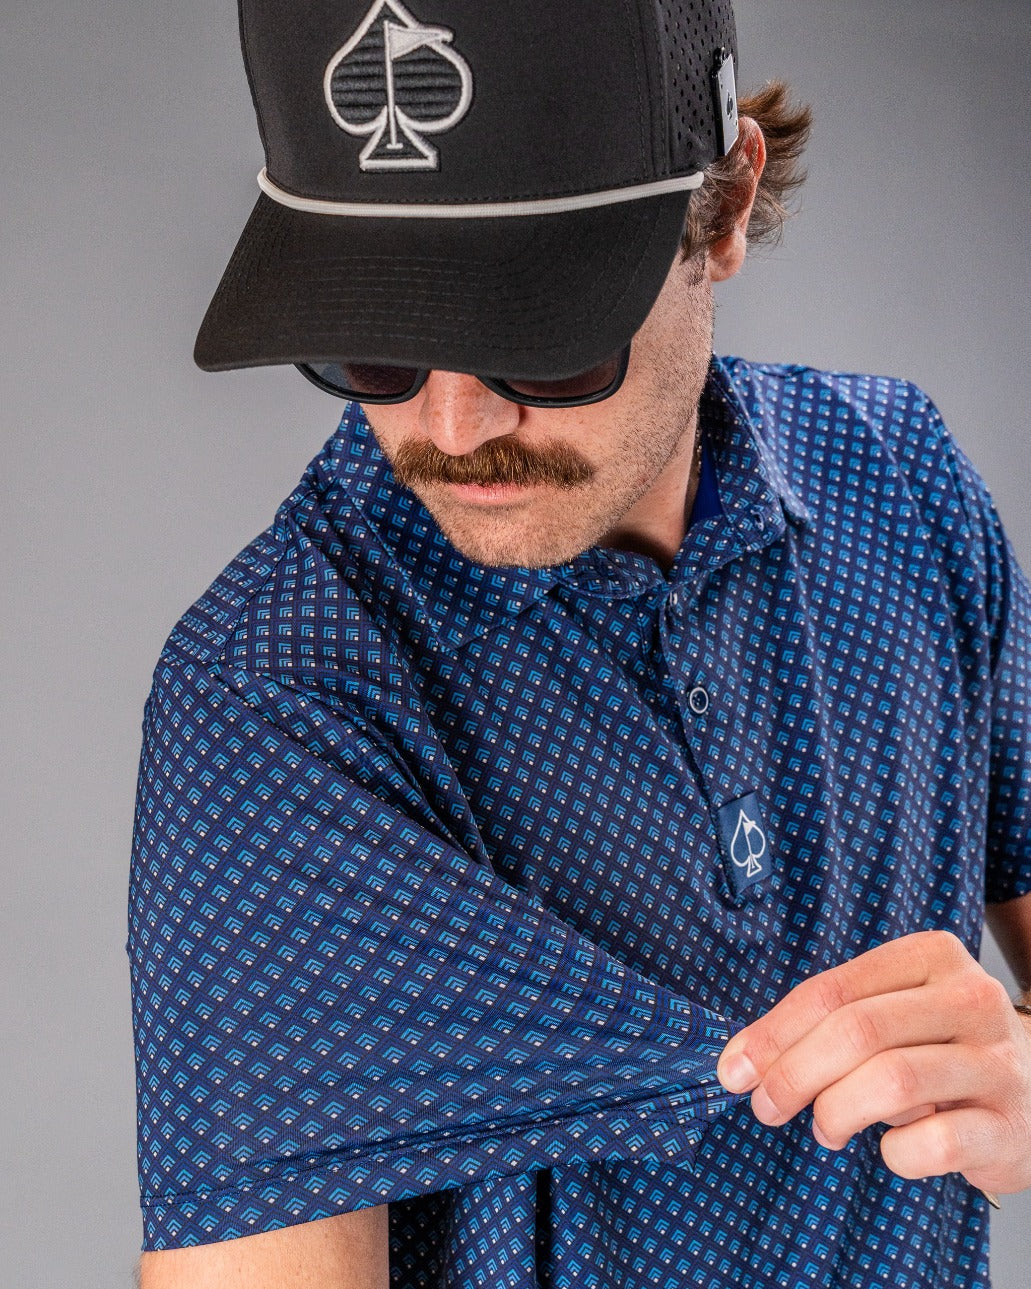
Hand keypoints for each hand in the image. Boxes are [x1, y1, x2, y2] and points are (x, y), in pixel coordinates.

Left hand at [715, 930, 1030, 1194]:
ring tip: (825, 1128)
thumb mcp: (892, 1013)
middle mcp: (971, 999)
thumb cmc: (940, 1048)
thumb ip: (829, 1022)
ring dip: (837, 1112)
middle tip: (765, 1106)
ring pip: (892, 1080)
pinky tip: (892, 1150)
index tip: (734, 1069)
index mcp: (931, 956)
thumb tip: (744, 1062)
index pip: (832, 990)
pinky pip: (934, 1143)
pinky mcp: (1011, 1126)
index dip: (774, 1033)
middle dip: (794, 1074)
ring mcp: (997, 1062)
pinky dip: (896, 1153)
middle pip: (857, 1031)